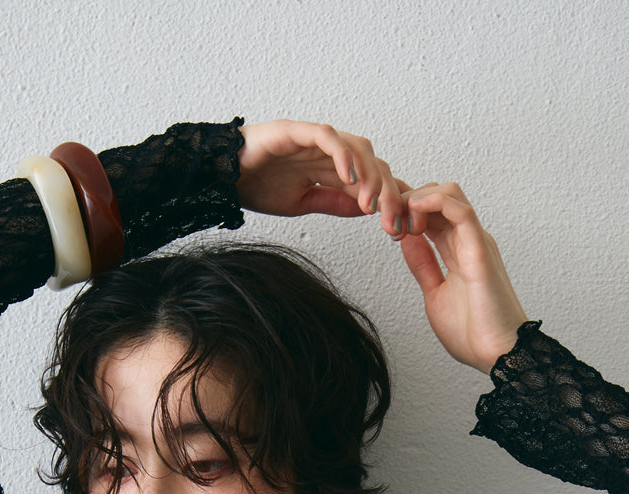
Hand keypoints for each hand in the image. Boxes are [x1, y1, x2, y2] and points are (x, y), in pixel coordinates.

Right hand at [237, 120, 406, 235]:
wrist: (222, 178)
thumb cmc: (258, 185)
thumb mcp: (304, 204)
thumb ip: (335, 203)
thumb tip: (367, 209)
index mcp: (333, 169)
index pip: (375, 180)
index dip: (393, 201)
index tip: (406, 229)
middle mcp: (330, 151)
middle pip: (375, 166)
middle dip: (390, 197)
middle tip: (394, 226)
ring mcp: (314, 139)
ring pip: (359, 149)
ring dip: (371, 177)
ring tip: (373, 205)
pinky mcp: (296, 131)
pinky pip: (327, 137)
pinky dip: (343, 155)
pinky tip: (351, 177)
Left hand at [397, 184, 527, 372]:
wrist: (497, 355)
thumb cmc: (473, 332)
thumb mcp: (434, 293)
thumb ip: (423, 265)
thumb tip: (407, 240)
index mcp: (458, 250)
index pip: (431, 213)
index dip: (404, 209)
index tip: (384, 223)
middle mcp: (468, 240)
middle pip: (436, 196)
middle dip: (405, 200)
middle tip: (387, 224)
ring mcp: (475, 241)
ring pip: (448, 193)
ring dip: (417, 199)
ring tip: (400, 222)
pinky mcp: (480, 247)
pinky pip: (459, 209)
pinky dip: (434, 201)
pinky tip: (415, 212)